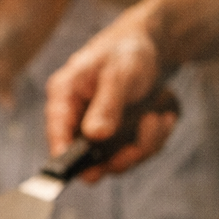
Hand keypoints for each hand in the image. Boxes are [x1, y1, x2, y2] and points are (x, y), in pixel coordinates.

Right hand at [45, 0, 218, 181]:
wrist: (152, 45)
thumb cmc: (128, 51)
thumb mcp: (119, 74)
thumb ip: (106, 104)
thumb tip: (94, 136)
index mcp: (64, 95)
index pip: (56, 131)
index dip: (65, 157)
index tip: (88, 173)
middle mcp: (76, 117)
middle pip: (86, 158)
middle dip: (120, 155)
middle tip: (144, 141)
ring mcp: (96, 130)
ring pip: (114, 160)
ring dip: (143, 145)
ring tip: (159, 119)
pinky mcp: (116, 136)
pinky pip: (133, 152)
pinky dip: (152, 139)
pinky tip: (162, 118)